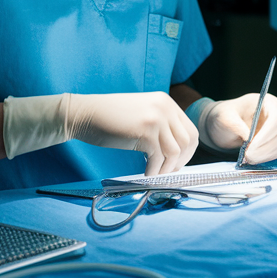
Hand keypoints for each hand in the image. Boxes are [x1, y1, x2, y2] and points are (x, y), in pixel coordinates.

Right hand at [65, 92, 197, 175]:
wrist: (86, 113)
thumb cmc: (111, 118)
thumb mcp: (142, 114)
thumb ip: (161, 126)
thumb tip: (176, 152)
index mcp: (167, 102)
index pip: (190, 130)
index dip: (187, 151)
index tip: (177, 163)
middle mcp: (165, 107)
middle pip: (188, 141)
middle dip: (181, 161)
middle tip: (168, 172)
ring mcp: (156, 118)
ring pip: (175, 152)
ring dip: (166, 168)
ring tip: (155, 174)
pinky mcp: (145, 131)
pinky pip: (158, 157)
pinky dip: (154, 170)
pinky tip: (146, 174)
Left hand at [201, 93, 276, 164]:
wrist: (226, 124)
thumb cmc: (225, 116)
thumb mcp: (225, 117)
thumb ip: (237, 126)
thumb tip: (250, 139)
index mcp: (268, 102)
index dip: (268, 133)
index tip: (252, 145)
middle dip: (267, 147)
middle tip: (248, 156)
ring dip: (266, 155)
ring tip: (248, 158)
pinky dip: (267, 158)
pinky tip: (253, 159)